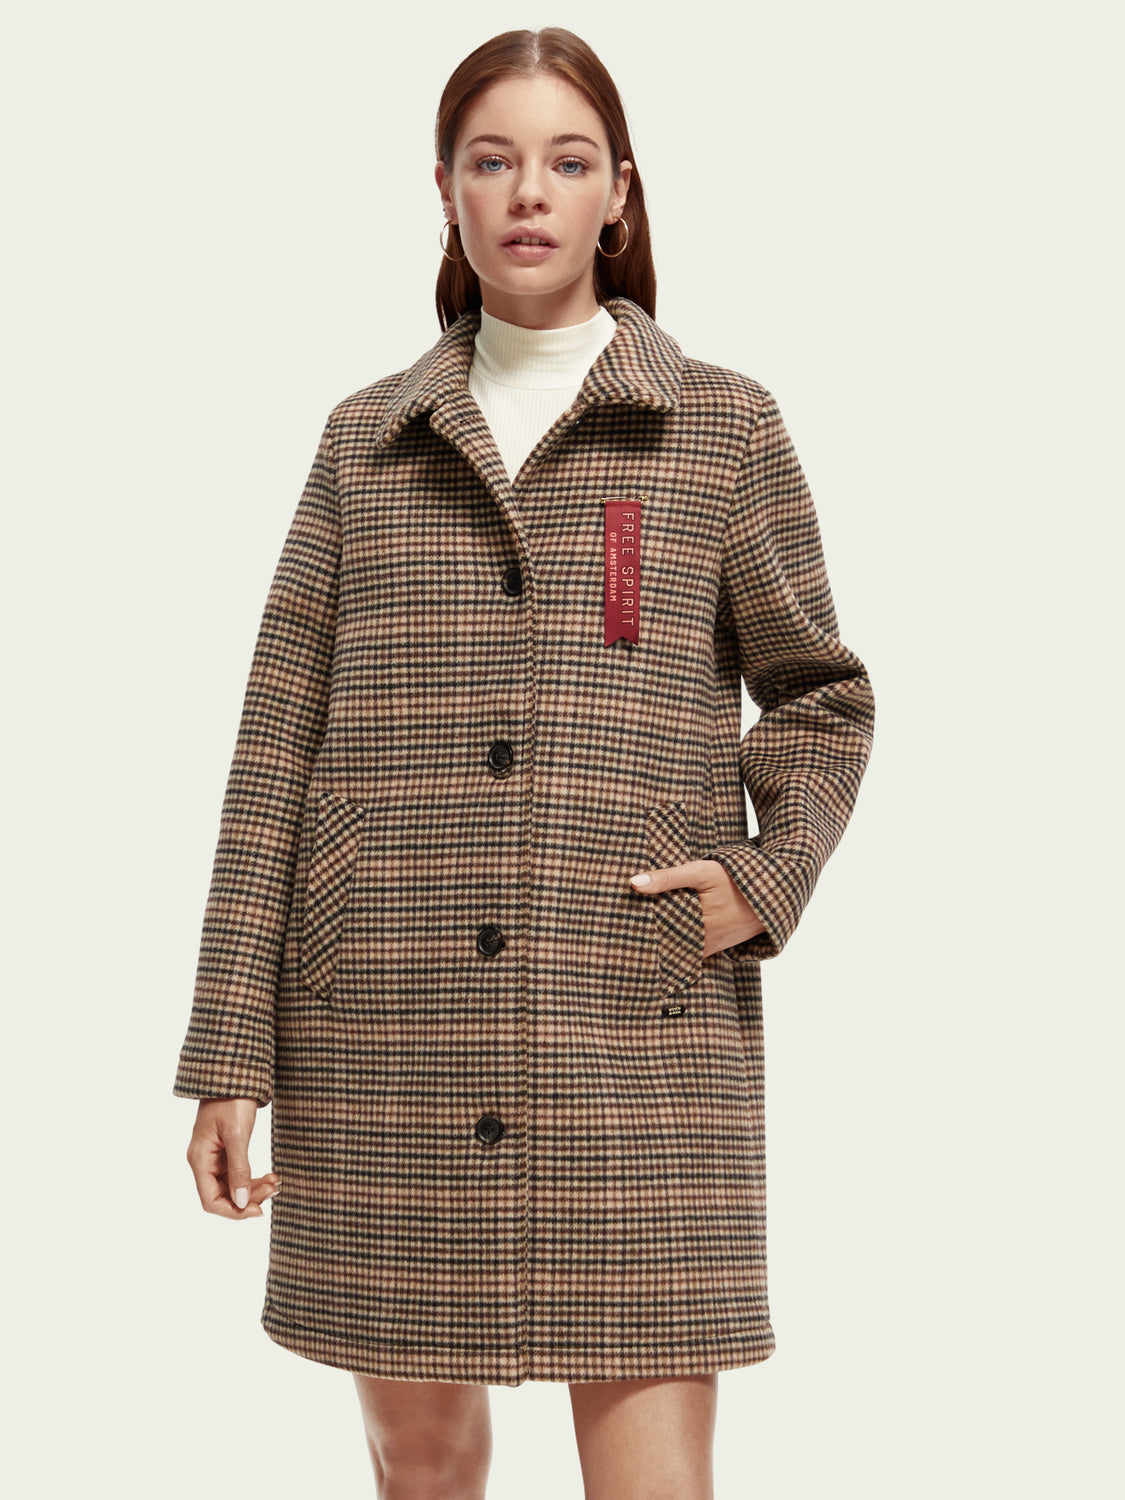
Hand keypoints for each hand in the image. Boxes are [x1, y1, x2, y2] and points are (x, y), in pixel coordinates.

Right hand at [186, 1097, 281, 1218]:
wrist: (235, 1074)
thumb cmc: (232, 1100)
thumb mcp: (237, 1135)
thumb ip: (239, 1170)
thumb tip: (241, 1202)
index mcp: (199, 1159)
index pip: (210, 1200)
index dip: (233, 1211)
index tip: (258, 1210)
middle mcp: (203, 1161)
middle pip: (223, 1195)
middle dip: (249, 1197)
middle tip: (275, 1190)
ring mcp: (214, 1156)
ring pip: (232, 1185)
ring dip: (254, 1188)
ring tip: (277, 1183)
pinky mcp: (226, 1150)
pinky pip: (237, 1173)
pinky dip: (254, 1177)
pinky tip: (270, 1176)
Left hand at [628, 860, 765, 958]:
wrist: (776, 891)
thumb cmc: (738, 879)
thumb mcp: (703, 872)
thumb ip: (668, 878)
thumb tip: (633, 883)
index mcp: (695, 928)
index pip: (656, 937)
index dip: (636, 935)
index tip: (615, 934)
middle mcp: (702, 944)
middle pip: (665, 947)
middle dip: (645, 943)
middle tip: (617, 942)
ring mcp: (711, 947)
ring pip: (678, 950)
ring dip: (661, 946)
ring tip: (631, 944)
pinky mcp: (717, 946)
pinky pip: (692, 950)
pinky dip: (677, 946)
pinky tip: (663, 941)